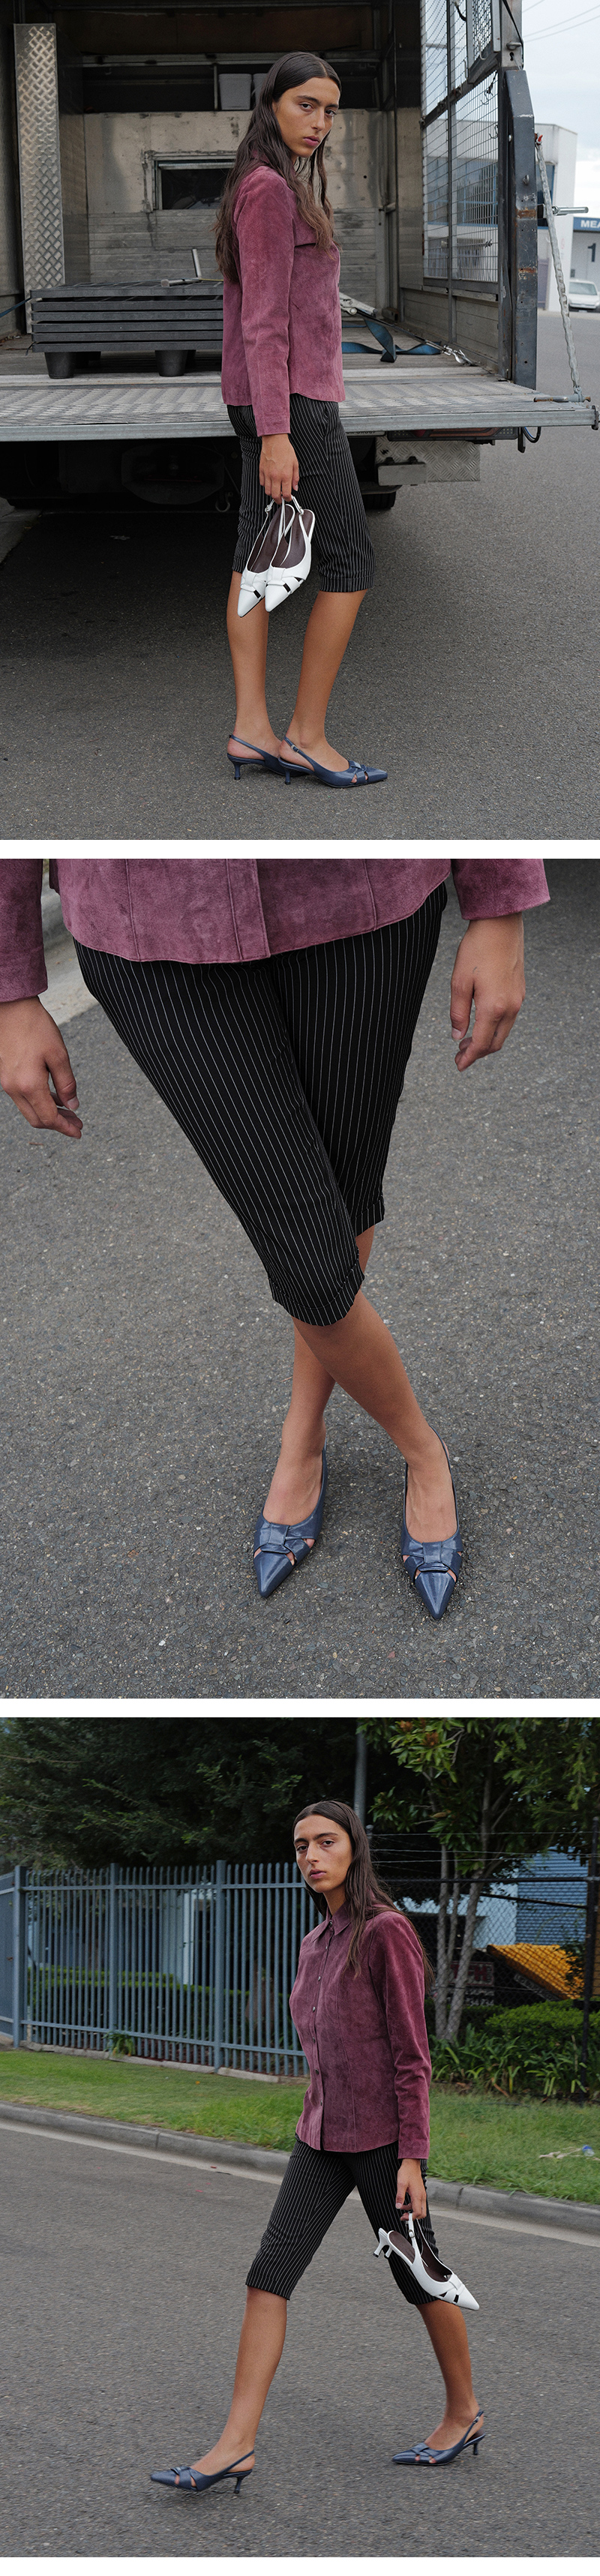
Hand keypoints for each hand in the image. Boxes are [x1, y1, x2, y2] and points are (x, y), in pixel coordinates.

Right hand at [0, 997, 81, 1134]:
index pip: (49, 1118)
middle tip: (77, 1124)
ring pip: (30, 1110)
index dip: (65, 1128)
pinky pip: (24, 1098)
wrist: (11, 1008)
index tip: (79, 1132)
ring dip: (49, 1114)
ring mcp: (8, 1083)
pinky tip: (55, 1097)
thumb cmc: (35, 1026)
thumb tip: (73, 1106)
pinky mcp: (6, 1076)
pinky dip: (40, 1102)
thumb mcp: (59, 1055)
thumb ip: (67, 1084)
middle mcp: (15, 1088)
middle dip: (58, 1124)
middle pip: (37, 1119)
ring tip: (69, 1112)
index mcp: (29, 1085)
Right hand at [259, 434, 299, 500]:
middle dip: (279, 500)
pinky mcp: (261, 470)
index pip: (286, 494)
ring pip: (267, 491)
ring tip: (276, 490)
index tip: (288, 498)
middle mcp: (276, 476)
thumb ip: (295, 477)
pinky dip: (266, 485)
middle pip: (275, 496)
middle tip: (281, 499)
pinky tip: (270, 482)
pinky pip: (262, 483)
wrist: (275, 440)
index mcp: (285, 475)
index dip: (288, 499)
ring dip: (272, 493)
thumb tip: (295, 487)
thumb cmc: (285, 449)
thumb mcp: (295, 463)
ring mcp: (267, 474)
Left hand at [396, 2157, 426, 2220]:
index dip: (411, 2218)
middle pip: (422, 2213)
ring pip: (421, 2209)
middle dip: (414, 2217)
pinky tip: (405, 2203)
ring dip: (412, 2211)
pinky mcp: (420, 2193)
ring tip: (402, 2209)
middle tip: (404, 2216)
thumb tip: (398, 2206)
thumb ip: (400, 2196)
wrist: (411, 2164)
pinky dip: (412, 2206)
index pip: (418, 2212)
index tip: (404, 2218)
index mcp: (417, 2195)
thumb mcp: (401, 2184)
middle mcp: (422, 2196)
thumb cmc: (407, 2172)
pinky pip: (419, 2204)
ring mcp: (422, 2195)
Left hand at [450, 914, 524, 1070]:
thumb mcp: (459, 982)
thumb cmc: (477, 949)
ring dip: (486, 1040)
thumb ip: (458, 1012)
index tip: (458, 1066)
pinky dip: (495, 1027)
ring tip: (467, 1040)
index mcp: (493, 1008)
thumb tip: (457, 1036)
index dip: (468, 1058)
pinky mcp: (520, 991)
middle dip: (477, 1053)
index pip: (481, 1044)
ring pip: (503, 1032)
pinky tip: (481, 1022)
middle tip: (459, 1055)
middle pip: (495, 1043)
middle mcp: (510, 1007)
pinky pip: (509, 1019)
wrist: (501, 924)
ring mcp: (518, 1000)